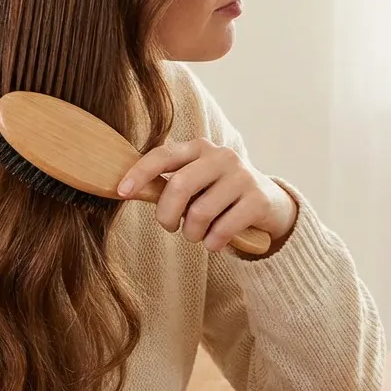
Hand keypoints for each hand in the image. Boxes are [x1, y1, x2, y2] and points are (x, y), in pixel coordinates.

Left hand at [117, 138, 297, 253]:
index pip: (163, 155)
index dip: (139, 173)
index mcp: (199, 148)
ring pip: (200, 213)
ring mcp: (242, 176)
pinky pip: (223, 229)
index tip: (121, 192)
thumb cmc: (218, 195)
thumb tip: (126, 189)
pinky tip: (215, 242)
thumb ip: (168, 184)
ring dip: (192, 234)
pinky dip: (213, 243)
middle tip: (170, 226)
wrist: (269, 203)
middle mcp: (221, 156)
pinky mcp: (258, 200)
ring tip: (198, 234)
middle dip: (167, 214)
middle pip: (179, 186)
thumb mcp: (195, 183)